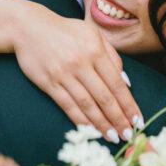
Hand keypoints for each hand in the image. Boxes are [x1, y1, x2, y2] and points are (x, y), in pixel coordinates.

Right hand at [13, 4, 142, 142]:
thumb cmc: (65, 31)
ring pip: (87, 105)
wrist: (29, 27)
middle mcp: (81, 64)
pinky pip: (68, 105)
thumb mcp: (93, 34)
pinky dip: (80, 120)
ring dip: (101, 124)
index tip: (137, 120)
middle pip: (104, 97)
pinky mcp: (49, 83)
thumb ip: (112, 56)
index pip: (117, 84)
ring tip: (112, 137)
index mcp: (95, 51)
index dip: (128, 105)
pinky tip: (90, 130)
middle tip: (128, 135)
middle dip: (118, 119)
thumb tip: (126, 82)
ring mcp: (64, 75)